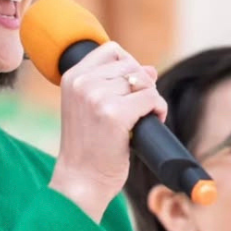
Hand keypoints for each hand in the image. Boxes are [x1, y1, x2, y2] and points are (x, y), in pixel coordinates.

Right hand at [48, 42, 166, 221]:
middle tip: (137, 110)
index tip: (129, 89)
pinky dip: (158, 110)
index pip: (111, 50)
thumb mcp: (93, 109)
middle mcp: (82, 83)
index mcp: (72, 77)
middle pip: (131, 65)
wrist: (80, 180)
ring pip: (143, 81)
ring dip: (151, 99)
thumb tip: (150, 69)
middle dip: (142, 85)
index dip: (129, 65)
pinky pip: (152, 99)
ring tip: (141, 119)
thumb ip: (116, 84)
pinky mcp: (115, 114)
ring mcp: (97, 97)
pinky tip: (150, 123)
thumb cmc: (88, 148)